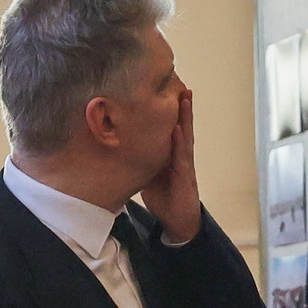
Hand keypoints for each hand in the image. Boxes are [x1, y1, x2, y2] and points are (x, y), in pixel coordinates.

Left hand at [139, 85, 201, 244]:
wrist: (178, 221)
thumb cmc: (164, 197)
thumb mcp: (148, 175)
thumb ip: (141, 160)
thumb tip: (121, 147)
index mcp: (171, 155)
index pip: (172, 129)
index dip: (171, 112)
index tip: (169, 92)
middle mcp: (180, 156)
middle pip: (182, 127)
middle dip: (183, 107)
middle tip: (182, 86)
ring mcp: (184, 165)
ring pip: (186, 136)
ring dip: (186, 117)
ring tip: (185, 98)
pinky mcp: (185, 176)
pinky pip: (182, 156)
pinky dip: (180, 142)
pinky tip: (178, 128)